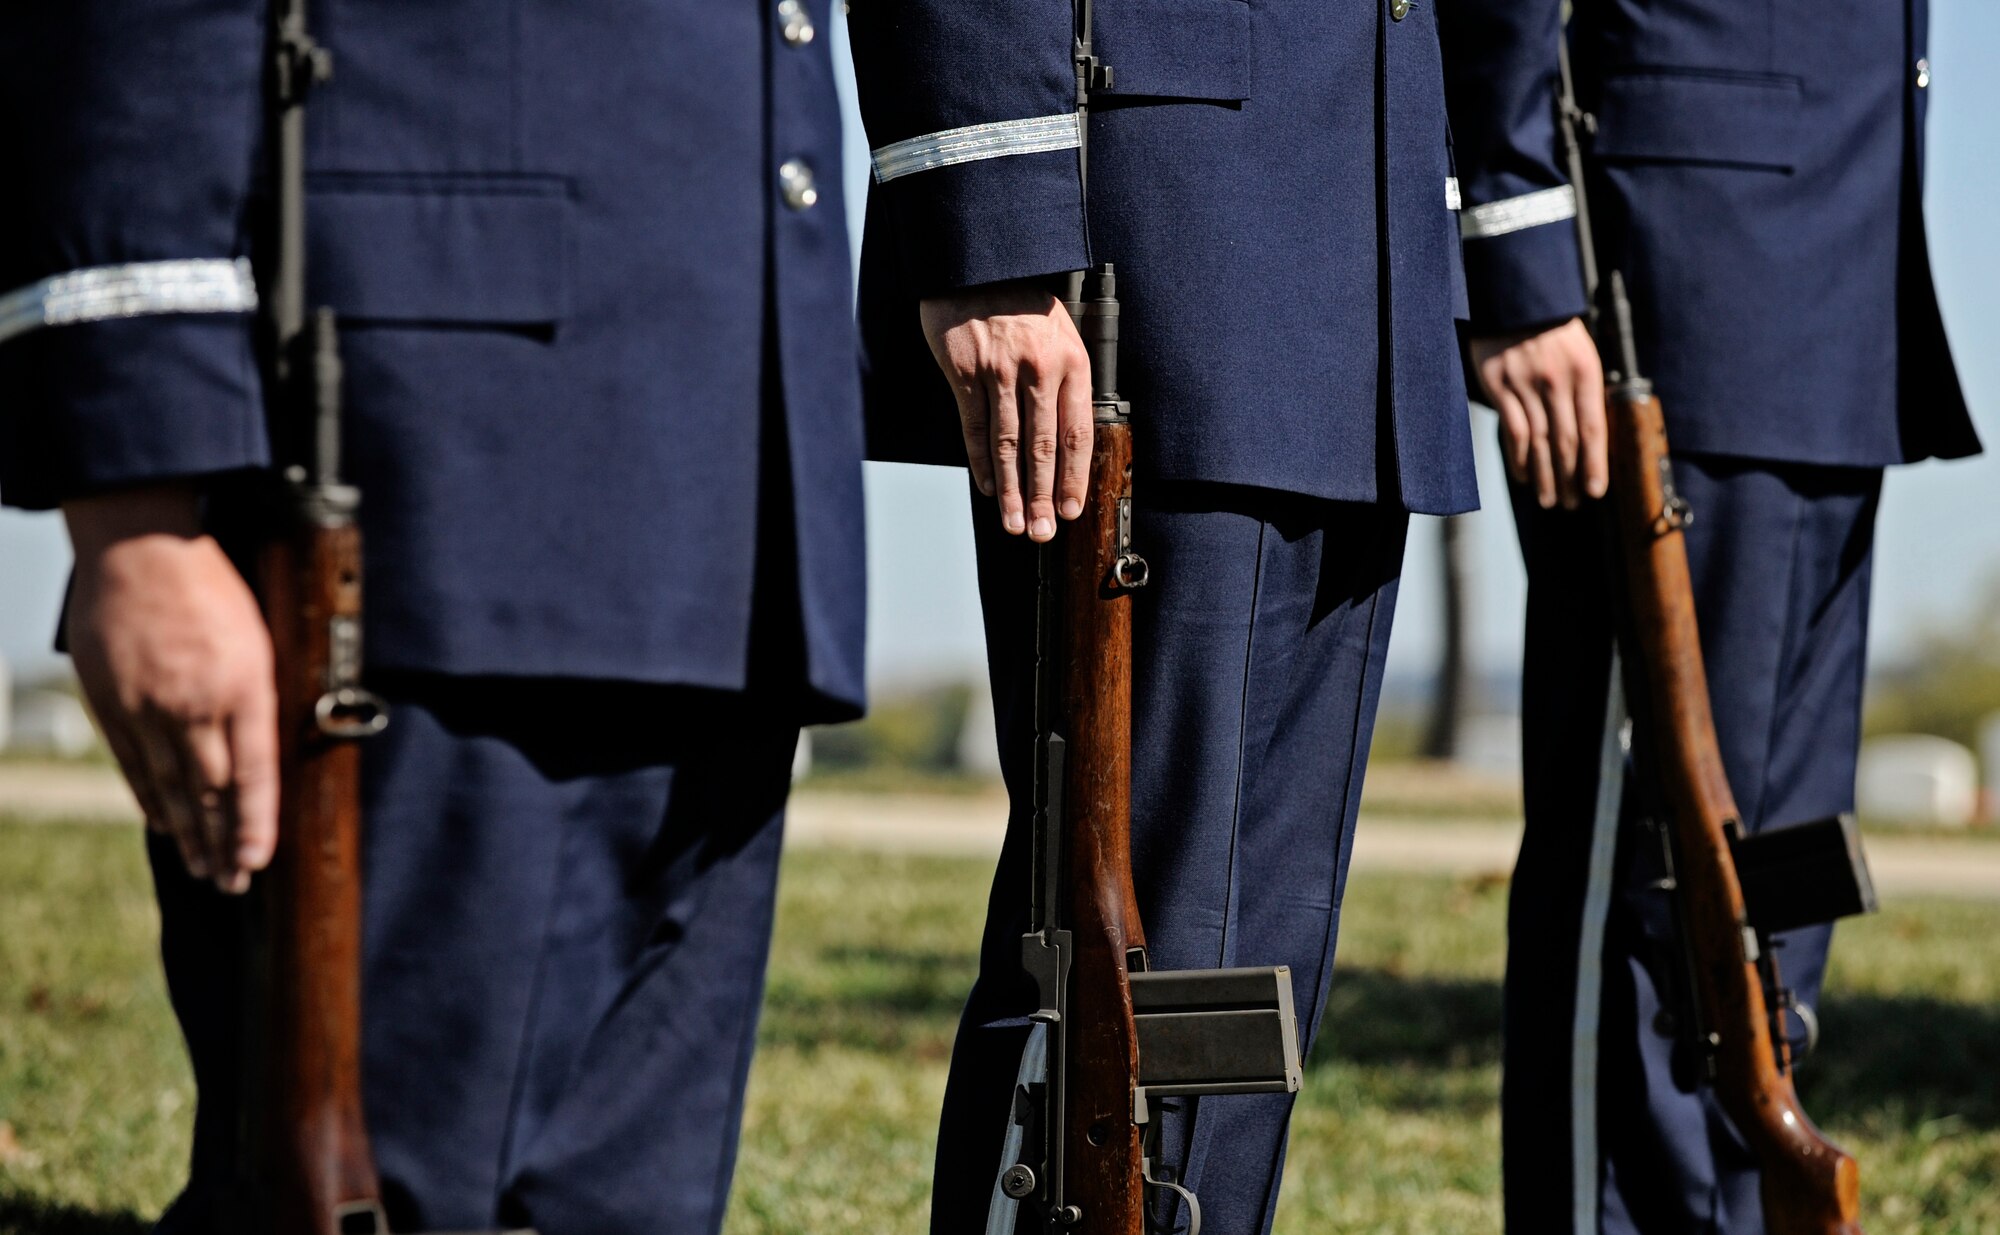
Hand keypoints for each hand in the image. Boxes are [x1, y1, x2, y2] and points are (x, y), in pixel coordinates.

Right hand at [63, 486, 278, 893]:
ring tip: (202, 868)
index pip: (255, 772)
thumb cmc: (216, 580)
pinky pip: (132, 762)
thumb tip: (281, 737)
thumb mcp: (264, 631)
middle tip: (231, 884)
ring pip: (170, 785)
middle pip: (211, 790)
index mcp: (243, 685)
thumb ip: (264, 689)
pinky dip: (149, 797)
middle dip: (222, 843)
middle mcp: (195, 703)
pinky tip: (164, 823)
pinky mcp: (111, 701)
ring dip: (188, 832)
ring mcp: (147, 706)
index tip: (257, 862)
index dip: (255, 823)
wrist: (142, 543)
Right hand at [920, 283, 1092, 541]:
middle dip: (1042, 496)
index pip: (1076, 433)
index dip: (1073, 477)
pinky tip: (988, 486)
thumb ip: (1065, 380)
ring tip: (1013, 523)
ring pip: (1008, 444)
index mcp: (1071, 362)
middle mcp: (1039, 369)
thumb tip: (1066, 441)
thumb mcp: (1060, 331)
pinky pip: (975, 426)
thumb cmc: (1022, 298)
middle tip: (1041, 531)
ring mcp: (1000, 372)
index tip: (1070, 509)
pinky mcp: (965, 372)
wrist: (980, 263)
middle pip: (1043, 447)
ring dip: (1011, 490)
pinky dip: (981, 461)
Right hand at [1471, 317, 1607, 509]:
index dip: (1596, 464)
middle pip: (1566, 441)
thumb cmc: (1553, 324)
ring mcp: (1525, 384)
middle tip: (1573, 503)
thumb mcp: (1581, 348)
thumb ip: (1586, 387)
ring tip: (1550, 499)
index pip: (1593, 428)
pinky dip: (1519, 458)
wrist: (1516, 295)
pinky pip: (1512, 431)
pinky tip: (1523, 475)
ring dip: (1545, 476)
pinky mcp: (1498, 386)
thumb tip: (1594, 434)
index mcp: (1584, 371)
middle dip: (1571, 478)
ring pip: (1539, 442)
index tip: (1597, 490)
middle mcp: (1556, 381)